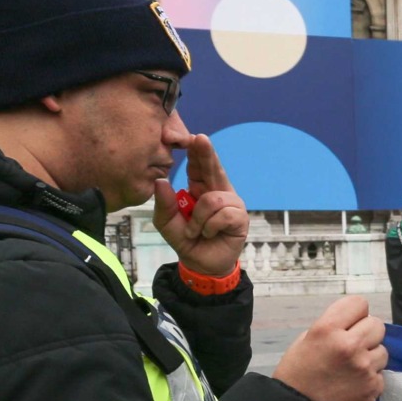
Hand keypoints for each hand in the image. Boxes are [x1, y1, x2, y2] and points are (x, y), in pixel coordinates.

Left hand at [155, 134, 249, 277]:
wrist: (200, 264)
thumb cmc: (186, 239)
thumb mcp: (166, 222)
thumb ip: (163, 203)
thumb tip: (161, 181)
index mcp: (200, 187)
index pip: (198, 165)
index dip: (197, 151)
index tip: (193, 137)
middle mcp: (218, 191)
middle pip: (213, 168)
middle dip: (207, 154)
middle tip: (200, 139)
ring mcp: (231, 203)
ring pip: (213, 199)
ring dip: (199, 219)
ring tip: (196, 231)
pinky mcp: (240, 218)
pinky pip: (223, 214)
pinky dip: (210, 226)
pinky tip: (209, 234)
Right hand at [275, 296, 386, 400]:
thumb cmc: (297, 375)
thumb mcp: (305, 340)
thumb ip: (332, 328)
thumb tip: (354, 324)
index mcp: (328, 329)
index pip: (359, 303)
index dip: (353, 313)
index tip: (348, 324)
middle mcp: (350, 345)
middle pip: (377, 324)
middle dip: (365, 333)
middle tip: (352, 346)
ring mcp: (365, 368)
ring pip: (382, 350)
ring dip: (370, 356)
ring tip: (352, 368)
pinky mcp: (373, 388)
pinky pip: (380, 374)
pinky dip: (370, 378)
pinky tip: (353, 384)